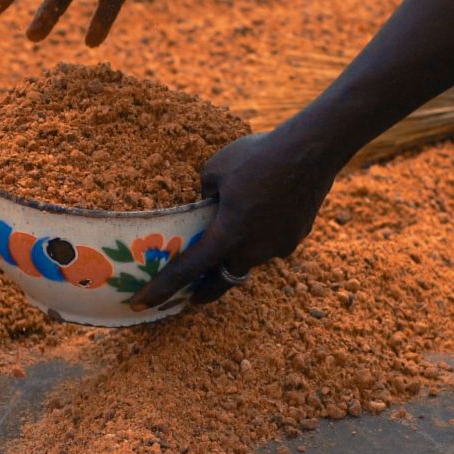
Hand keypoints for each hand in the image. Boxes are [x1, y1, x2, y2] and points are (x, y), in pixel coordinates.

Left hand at [131, 130, 338, 309]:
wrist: (312, 149)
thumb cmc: (258, 156)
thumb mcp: (215, 170)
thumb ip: (204, 196)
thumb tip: (206, 205)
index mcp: (228, 234)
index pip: (188, 270)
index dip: (162, 288)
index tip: (141, 304)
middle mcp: (254, 250)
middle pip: (222, 280)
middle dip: (205, 291)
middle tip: (191, 295)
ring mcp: (279, 247)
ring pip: (249, 258)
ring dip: (236, 253)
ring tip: (232, 231)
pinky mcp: (296, 237)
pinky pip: (271, 244)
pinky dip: (260, 236)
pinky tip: (264, 211)